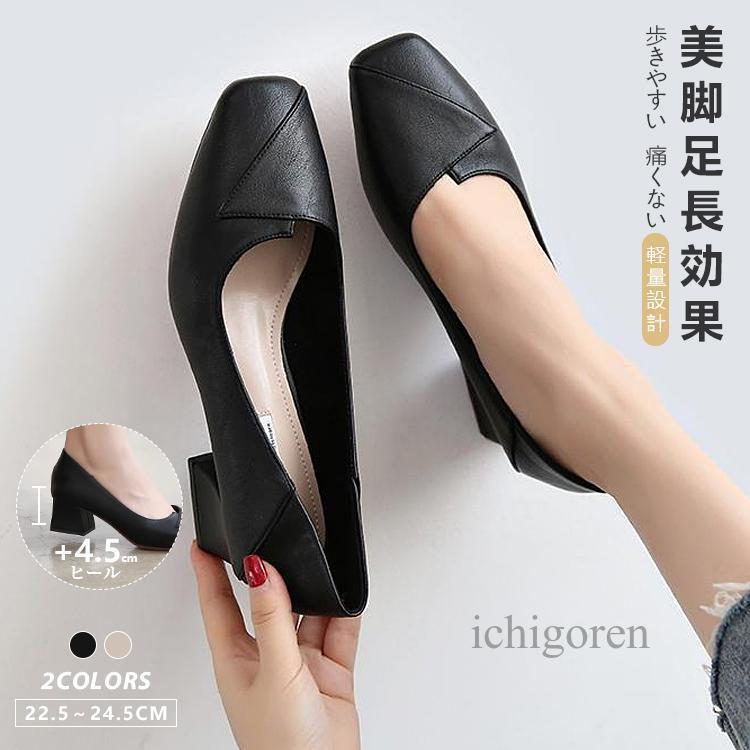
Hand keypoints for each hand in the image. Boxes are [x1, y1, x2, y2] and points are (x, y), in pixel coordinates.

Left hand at [191, 542, 361, 749]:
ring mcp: (300, 665)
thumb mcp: (274, 673)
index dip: (210, 574)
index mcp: (236, 660)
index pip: (218, 606)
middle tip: (280, 543)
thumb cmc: (279, 747)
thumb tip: (262, 572)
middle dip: (276, 577)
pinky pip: (340, 633)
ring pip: (308, 615)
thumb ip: (272, 620)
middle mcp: (267, 658)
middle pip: (270, 604)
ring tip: (320, 568)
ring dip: (316, 594)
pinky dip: (345, 614)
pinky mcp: (330, 673)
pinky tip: (346, 598)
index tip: (204, 545)